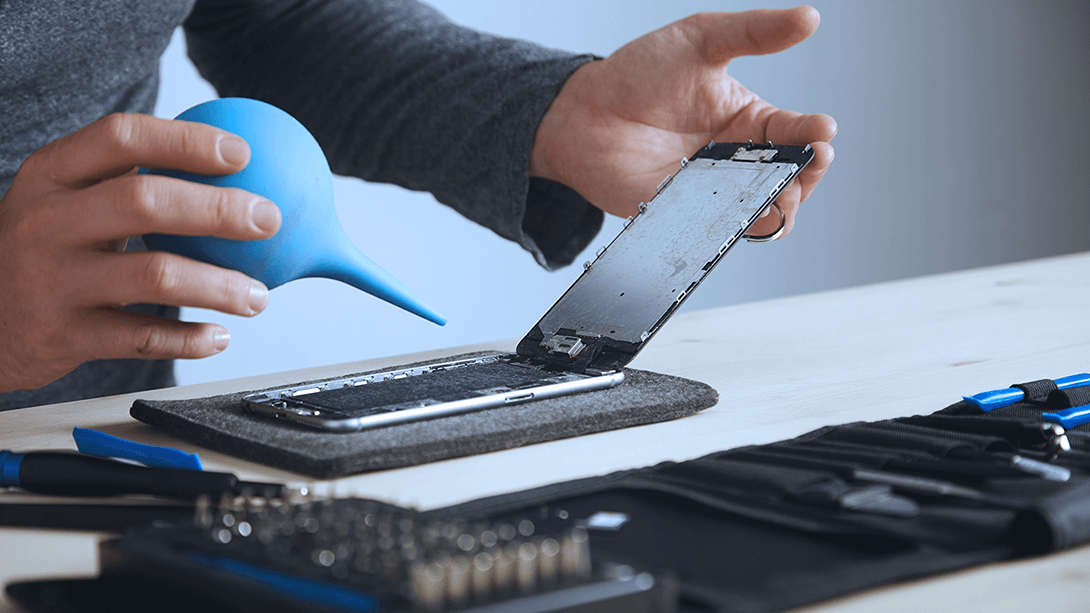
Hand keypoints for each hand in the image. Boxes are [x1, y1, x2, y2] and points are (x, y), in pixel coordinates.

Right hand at [0, 113, 280, 392]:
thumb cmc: (46, 250)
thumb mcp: (67, 202)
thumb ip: (130, 182)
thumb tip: (235, 171)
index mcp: (52, 174)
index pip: (122, 137)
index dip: (186, 141)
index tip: (242, 153)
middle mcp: (47, 220)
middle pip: (145, 201)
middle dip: (219, 209)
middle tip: (269, 221)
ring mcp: (52, 279)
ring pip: (154, 274)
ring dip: (219, 286)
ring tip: (259, 296)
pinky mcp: (62, 335)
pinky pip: (142, 337)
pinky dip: (189, 338)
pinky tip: (220, 336)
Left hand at [531, 6, 835, 237]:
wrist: (584, 114)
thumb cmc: (638, 74)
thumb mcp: (701, 39)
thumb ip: (753, 31)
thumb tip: (808, 18)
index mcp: (749, 118)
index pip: (796, 131)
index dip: (814, 134)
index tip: (822, 131)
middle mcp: (737, 159)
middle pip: (791, 178)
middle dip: (808, 175)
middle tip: (811, 163)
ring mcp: (713, 190)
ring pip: (764, 210)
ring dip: (783, 207)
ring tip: (785, 195)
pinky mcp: (686, 215)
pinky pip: (720, 228)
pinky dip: (739, 227)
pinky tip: (748, 216)